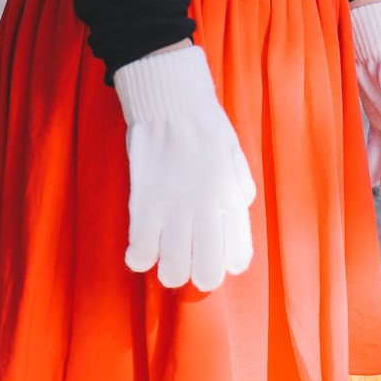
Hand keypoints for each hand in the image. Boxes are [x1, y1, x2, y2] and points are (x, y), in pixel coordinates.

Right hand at [114, 40, 256, 292]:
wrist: (170, 102)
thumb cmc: (204, 125)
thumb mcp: (235, 156)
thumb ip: (240, 186)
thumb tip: (240, 207)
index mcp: (231, 200)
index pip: (238, 256)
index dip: (227, 263)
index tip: (216, 255)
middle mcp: (207, 212)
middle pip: (207, 274)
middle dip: (200, 277)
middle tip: (190, 264)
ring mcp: (175, 211)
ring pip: (174, 271)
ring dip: (169, 272)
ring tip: (164, 258)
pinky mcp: (145, 206)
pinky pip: (141, 253)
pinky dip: (139, 259)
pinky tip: (140, 250)